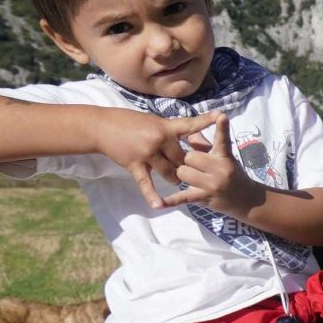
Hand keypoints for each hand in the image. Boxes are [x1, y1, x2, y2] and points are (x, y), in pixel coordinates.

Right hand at [92, 108, 206, 206]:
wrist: (102, 127)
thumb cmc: (127, 121)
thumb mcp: (152, 121)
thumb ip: (168, 130)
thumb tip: (184, 135)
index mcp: (165, 126)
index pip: (189, 125)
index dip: (205, 121)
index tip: (219, 116)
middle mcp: (159, 139)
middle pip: (183, 158)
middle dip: (188, 165)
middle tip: (194, 170)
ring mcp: (147, 153)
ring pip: (170, 172)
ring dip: (175, 178)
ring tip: (177, 180)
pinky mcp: (135, 165)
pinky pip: (146, 183)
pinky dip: (152, 195)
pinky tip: (158, 205)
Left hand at [170, 113, 260, 214]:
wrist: (246, 199)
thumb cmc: (231, 173)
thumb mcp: (223, 157)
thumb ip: (204, 144)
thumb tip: (189, 132)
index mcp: (224, 156)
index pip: (222, 140)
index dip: (222, 128)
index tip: (221, 116)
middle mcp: (220, 169)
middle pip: (190, 157)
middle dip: (186, 160)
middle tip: (192, 164)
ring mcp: (211, 185)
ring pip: (183, 173)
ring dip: (182, 174)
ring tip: (190, 176)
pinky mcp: (204, 198)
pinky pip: (184, 197)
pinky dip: (171, 200)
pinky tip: (160, 203)